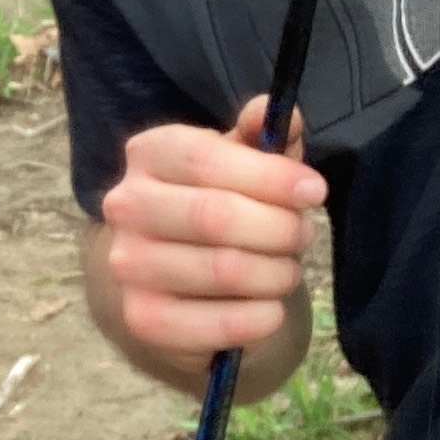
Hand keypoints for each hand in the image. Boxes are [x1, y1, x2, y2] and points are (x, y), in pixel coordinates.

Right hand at [94, 95, 323, 358]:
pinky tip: (267, 306)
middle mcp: (125, 205)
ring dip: (277, 274)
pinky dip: (262, 317)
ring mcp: (128, 264)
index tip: (314, 191)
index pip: (207, 159)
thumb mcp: (243, 161)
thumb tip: (285, 116)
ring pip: (225, 270)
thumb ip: (264, 135)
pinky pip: (222, 323)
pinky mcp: (143, 319)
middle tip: (302, 235)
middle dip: (280, 229)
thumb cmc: (218, 204)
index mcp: (149, 153)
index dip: (271, 176)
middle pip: (215, 217)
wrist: (174, 278)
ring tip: (284, 269)